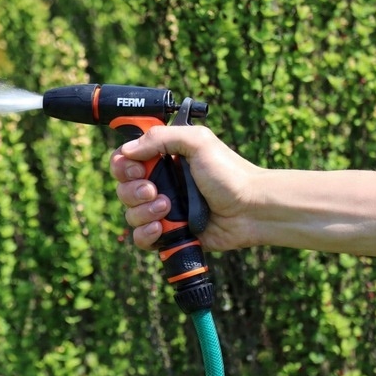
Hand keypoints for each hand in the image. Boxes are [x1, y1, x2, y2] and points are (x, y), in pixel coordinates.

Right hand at [110, 125, 262, 250]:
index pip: (125, 161)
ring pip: (130, 214)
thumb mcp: (198, 142)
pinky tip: (161, 228)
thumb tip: (127, 150)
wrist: (252, 210)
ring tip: (168, 208)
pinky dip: (145, 234)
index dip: (123, 165)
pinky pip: (141, 238)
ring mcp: (163, 211)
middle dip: (133, 190)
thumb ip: (161, 137)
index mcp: (163, 160)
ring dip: (143, 211)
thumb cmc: (230, 174)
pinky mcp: (169, 234)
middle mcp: (160, 184)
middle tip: (154, 190)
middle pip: (123, 188)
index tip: (136, 168)